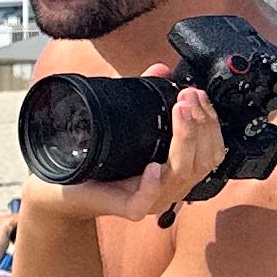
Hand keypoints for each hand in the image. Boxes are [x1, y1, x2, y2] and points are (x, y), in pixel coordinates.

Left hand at [19, 78, 227, 229]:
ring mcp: (153, 200)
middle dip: (202, 125)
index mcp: (177, 170)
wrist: (66, 185)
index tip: (199, 94)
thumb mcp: (129, 125)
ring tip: (180, 112)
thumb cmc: (101, 160)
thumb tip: (161, 68)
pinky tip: (153, 165)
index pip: (211, 151)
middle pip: (203, 161)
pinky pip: (146, 199)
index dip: (210, 122)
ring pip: (182, 175)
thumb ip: (148, 98)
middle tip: (189, 97)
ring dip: (185, 140)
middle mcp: (171, 187)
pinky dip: (152, 183)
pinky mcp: (129, 208)